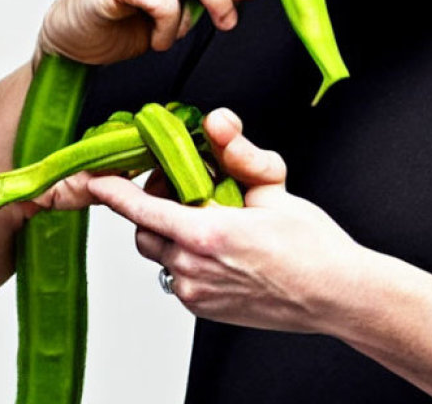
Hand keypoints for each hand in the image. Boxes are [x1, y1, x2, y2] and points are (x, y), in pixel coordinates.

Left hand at [87, 108, 362, 333]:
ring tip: (206, 218)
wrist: (336, 294)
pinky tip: (218, 248)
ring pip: (158, 253)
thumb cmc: (311, 246)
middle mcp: (193, 267)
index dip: (113, 192)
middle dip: (152, 206)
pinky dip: (184, 256)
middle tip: (183, 188)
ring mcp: (196, 292)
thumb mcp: (274, 189)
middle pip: (144, 229)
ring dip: (169, 232)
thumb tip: (218, 123)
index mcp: (207, 234)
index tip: (95, 179)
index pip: (141, 207)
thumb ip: (238, 153)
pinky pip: (175, 275)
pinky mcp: (203, 308)